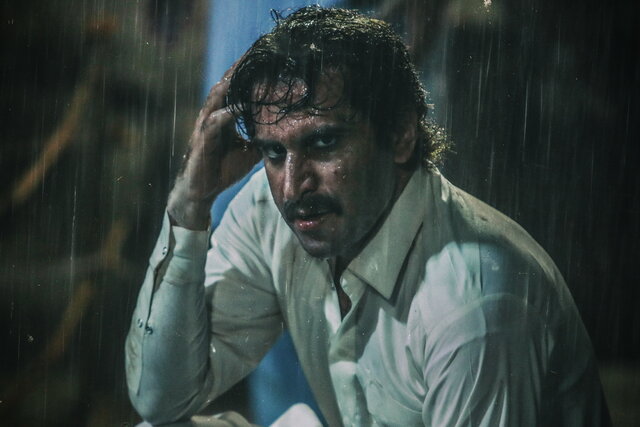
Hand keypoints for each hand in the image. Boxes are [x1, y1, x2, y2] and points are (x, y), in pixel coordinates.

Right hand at [167, 62, 258, 229]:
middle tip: (258, 50)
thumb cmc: (222, 169)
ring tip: (248, 66)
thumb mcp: (249, 150)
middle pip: (227, 83)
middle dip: (241, 67)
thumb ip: (261, 138)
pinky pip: (216, 121)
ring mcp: (207, 125)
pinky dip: (229, 112)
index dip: (249, 72)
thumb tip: (284, 134)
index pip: (237, 87)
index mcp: (224, 114)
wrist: (201, 191)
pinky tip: (242, 105)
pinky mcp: (203, 139)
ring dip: (233, 81)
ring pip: (219, 96)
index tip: (266, 57)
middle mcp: (214, 114)